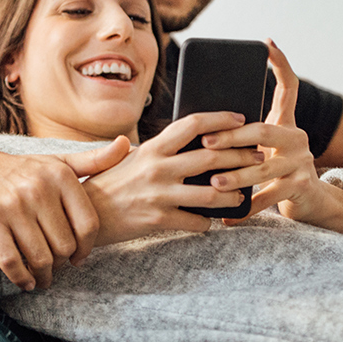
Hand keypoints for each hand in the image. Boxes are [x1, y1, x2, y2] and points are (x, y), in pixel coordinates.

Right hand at [0, 140, 128, 289]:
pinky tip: (25, 281)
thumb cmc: (21, 171)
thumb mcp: (58, 162)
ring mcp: (12, 206)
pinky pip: (11, 261)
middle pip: (64, 246)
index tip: (79, 258)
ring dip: (43, 276)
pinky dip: (21, 278)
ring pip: (40, 257)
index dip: (87, 249)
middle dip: (62, 263)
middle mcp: (38, 189)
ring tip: (43, 279)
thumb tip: (127, 145)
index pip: (88, 225)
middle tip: (56, 268)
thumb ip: (94, 160)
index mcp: (60, 176)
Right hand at [82, 111, 266, 245]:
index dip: (221, 119)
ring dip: (234, 194)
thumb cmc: (109, 183)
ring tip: (242, 193)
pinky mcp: (158, 220)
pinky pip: (196, 222)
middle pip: (212, 157)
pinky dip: (208, 222)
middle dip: (241, 156)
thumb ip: (157, 148)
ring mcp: (159, 195)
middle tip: (258, 156)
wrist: (84, 212)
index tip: (240, 118)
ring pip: (212, 193)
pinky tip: (213, 221)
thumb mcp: (129, 157)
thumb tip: (187, 135)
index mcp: (153, 148)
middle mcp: (158, 168)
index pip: (193, 124)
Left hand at [197, 40, 342, 232]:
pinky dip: (246, 209)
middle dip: (232, 138)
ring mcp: (302, 162)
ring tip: (213, 184)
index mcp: (286, 123)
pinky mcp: (302, 186)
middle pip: (263, 131)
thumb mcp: (265, 149)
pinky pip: (269, 197)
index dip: (280, 64)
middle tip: (206, 144)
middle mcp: (297, 138)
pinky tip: (228, 216)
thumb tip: (200, 127)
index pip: (288, 87)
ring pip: (264, 168)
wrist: (311, 202)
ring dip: (236, 177)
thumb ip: (244, 136)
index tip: (268, 44)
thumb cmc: (276, 171)